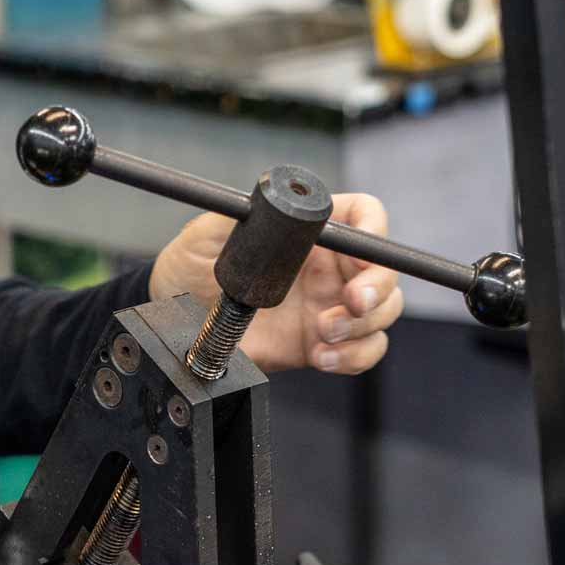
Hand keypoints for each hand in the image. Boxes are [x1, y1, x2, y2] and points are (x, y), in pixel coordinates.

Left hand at [149, 193, 402, 373]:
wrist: (179, 320)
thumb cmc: (190, 266)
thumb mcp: (205, 234)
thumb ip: (238, 217)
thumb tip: (263, 207)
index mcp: (311, 231)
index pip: (364, 216)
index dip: (373, 229)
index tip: (364, 250)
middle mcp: (329, 265)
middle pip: (385, 269)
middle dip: (377, 287)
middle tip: (352, 302)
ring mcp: (330, 305)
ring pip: (382, 312)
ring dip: (363, 326)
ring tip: (323, 333)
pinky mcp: (322, 343)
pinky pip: (363, 351)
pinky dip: (353, 357)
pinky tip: (323, 356)